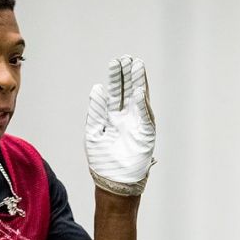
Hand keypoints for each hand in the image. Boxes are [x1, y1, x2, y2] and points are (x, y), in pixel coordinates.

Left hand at [85, 55, 155, 195]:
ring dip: (138, 83)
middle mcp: (126, 118)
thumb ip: (95, 112)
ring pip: (139, 99)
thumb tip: (97, 88)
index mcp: (113, 117)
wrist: (113, 182)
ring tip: (137, 65)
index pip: (116, 92)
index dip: (116, 77)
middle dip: (128, 75)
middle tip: (127, 57)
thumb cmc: (102, 161)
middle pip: (128, 91)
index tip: (115, 62)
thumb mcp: (93, 133)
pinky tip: (138, 91)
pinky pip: (145, 116)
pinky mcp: (146, 134)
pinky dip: (142, 104)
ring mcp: (137, 124)